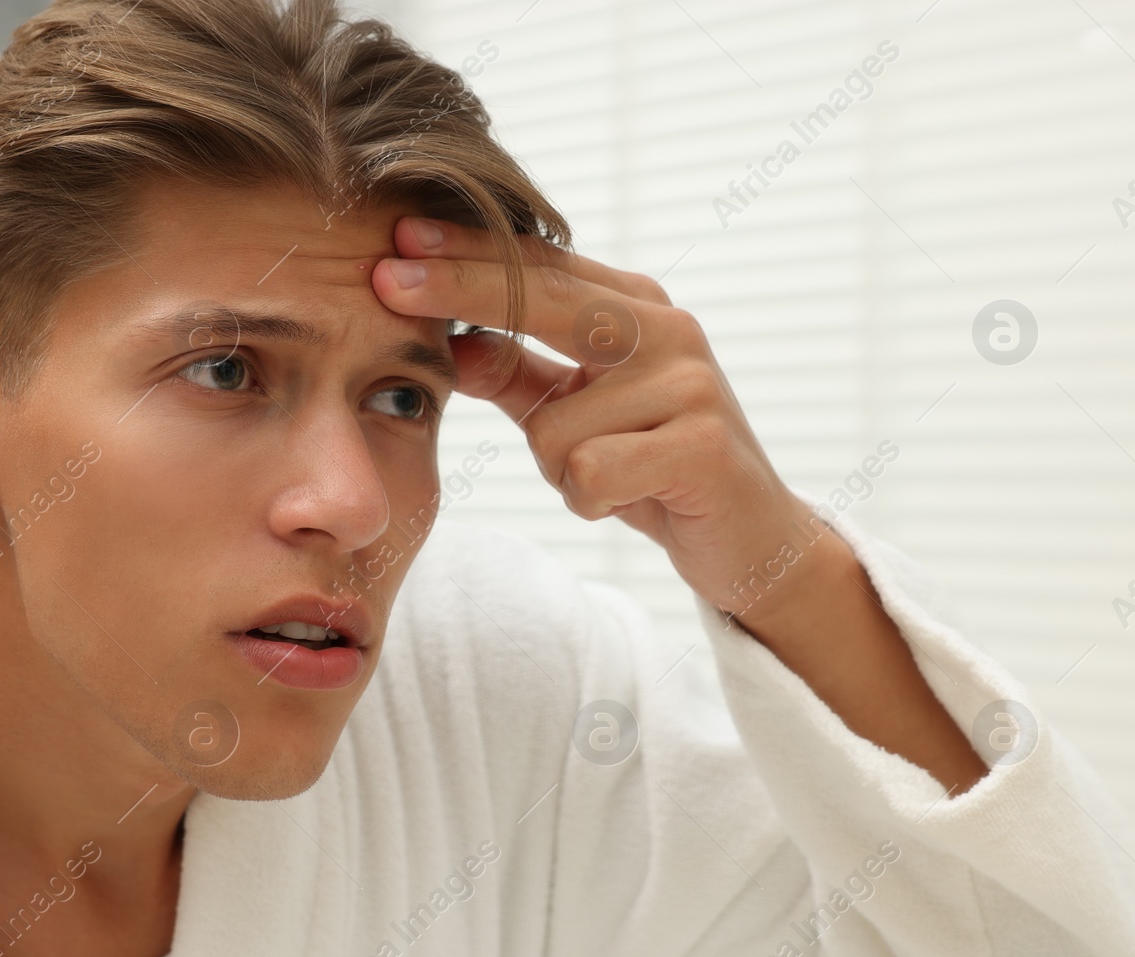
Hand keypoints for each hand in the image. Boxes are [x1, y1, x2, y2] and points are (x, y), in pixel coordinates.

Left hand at [370, 215, 835, 626]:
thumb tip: (449, 343)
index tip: (396, 241)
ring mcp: (690, 384)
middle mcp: (667, 331)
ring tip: (607, 480)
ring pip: (554, 428)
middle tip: (384, 279)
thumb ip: (517, 376)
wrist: (750, 537)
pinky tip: (631, 501)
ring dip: (559, 472)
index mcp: (635, 310)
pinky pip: (589, 474)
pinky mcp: (703, 446)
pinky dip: (589, 501)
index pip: (539, 270)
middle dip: (461, 289)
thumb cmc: (650, 467)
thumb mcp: (574, 415)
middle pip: (545, 300)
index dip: (466, 254)